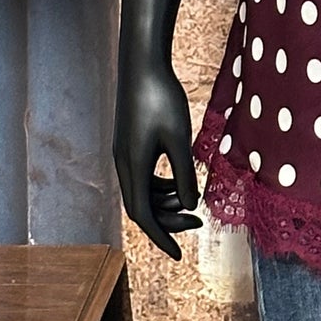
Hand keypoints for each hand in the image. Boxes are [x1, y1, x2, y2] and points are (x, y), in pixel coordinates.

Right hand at [113, 58, 203, 260]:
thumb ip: (184, 174)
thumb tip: (190, 205)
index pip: (143, 216)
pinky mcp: (130, 143)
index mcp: (133, 167)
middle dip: (168, 222)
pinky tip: (180, 182)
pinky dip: (161, 186)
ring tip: (191, 202)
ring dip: (165, 203)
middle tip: (197, 224)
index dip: (161, 238)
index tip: (178, 256)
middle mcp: (124, 164)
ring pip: (142, 192)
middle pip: (142, 207)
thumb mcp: (179, 139)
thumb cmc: (161, 98)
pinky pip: (143, 177)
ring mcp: (125, 154)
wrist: (142, 64)